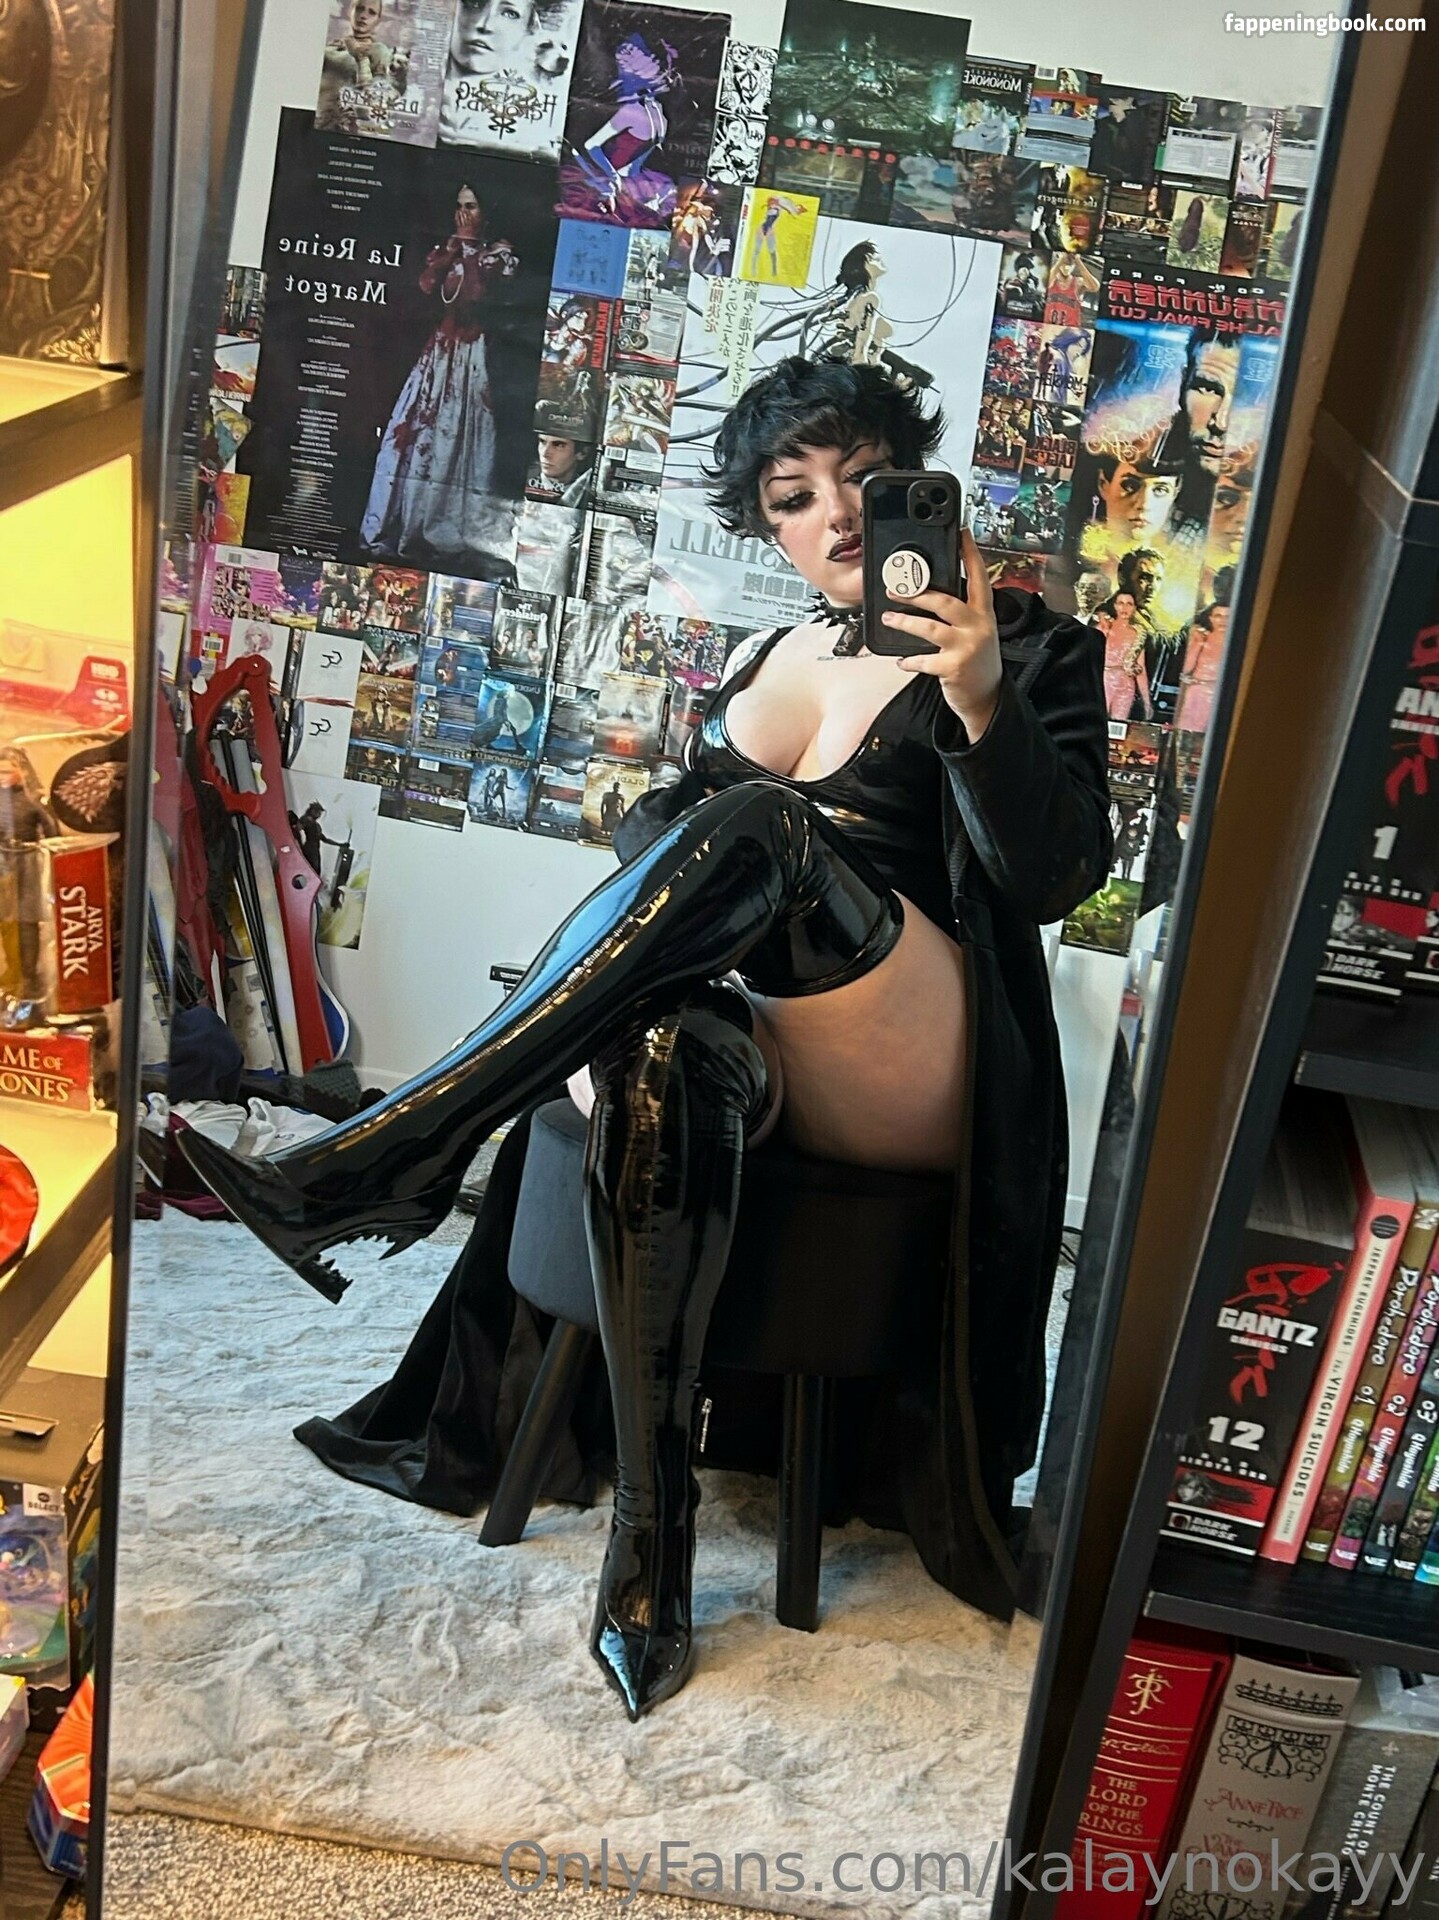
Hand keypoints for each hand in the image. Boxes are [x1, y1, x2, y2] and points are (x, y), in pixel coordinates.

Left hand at [882, 527, 1002, 739]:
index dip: (970, 555)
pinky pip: (923, 660)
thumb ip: (962, 614)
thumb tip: (931, 595)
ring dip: (905, 622)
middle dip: (918, 593)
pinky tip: (902, 660)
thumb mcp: (978, 633)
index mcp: (984, 614)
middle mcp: (978, 627)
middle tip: (896, 589)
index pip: (979, 577)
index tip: (961, 534)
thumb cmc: (977, 663)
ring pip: (930, 627)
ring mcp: (967, 647)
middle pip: (946, 601)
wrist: (987, 700)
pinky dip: (909, 660)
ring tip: (889, 618)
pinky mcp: (954, 667)